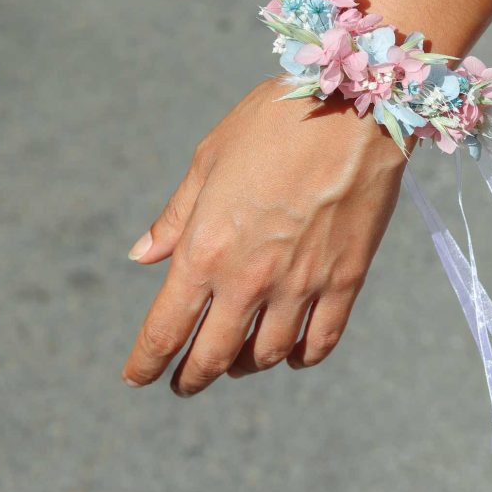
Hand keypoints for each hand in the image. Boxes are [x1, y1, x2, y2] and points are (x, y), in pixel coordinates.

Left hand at [122, 77, 409, 395]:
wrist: (353, 108)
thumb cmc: (274, 122)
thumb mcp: (209, 159)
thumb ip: (175, 216)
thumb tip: (142, 257)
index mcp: (205, 248)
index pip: (165, 328)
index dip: (146, 362)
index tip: (138, 377)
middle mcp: (249, 279)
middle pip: (213, 355)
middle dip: (191, 377)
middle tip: (184, 383)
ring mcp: (301, 284)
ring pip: (266, 354)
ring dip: (244, 365)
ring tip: (236, 361)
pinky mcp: (345, 281)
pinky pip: (320, 341)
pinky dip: (300, 357)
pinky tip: (290, 354)